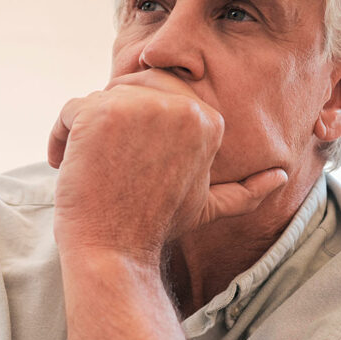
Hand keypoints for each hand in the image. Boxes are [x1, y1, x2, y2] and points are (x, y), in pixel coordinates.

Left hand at [48, 70, 286, 261]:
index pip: (161, 92)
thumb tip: (280, 177)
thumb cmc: (155, 229)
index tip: (123, 160)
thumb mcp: (207, 206)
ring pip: (98, 97)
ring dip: (82, 130)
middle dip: (111, 118)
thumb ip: (246, 190)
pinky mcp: (100, 113)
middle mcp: (180, 106)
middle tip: (99, 158)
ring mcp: (140, 107)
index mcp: (208, 119)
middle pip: (130, 87)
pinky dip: (60, 136)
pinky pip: (70, 108)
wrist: (115, 252)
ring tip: (82, 166)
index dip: (136, 122)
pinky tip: (65, 164)